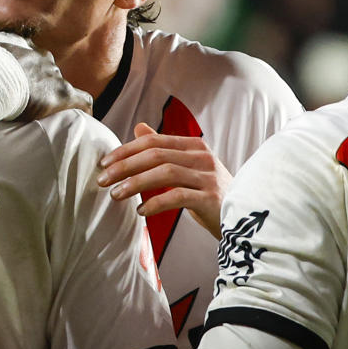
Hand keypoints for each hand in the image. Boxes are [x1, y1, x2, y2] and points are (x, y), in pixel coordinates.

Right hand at [0, 30, 90, 120]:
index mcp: (20, 48)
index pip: (28, 55)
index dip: (23, 68)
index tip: (17, 78)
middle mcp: (40, 58)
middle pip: (46, 68)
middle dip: (40, 81)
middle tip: (28, 97)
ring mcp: (52, 75)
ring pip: (61, 84)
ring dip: (56, 95)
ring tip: (50, 110)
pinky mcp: (60, 94)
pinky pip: (81, 99)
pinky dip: (83, 107)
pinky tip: (84, 115)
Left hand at [96, 122, 233, 237]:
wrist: (245, 220)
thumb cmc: (210, 195)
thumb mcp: (187, 169)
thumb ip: (164, 149)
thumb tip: (138, 128)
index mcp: (194, 147)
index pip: (153, 141)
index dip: (125, 150)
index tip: (104, 164)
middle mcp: (202, 157)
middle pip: (156, 154)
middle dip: (124, 166)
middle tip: (102, 180)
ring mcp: (208, 177)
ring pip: (165, 173)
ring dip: (135, 183)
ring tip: (116, 195)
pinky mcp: (211, 198)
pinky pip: (178, 196)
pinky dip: (156, 203)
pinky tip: (141, 211)